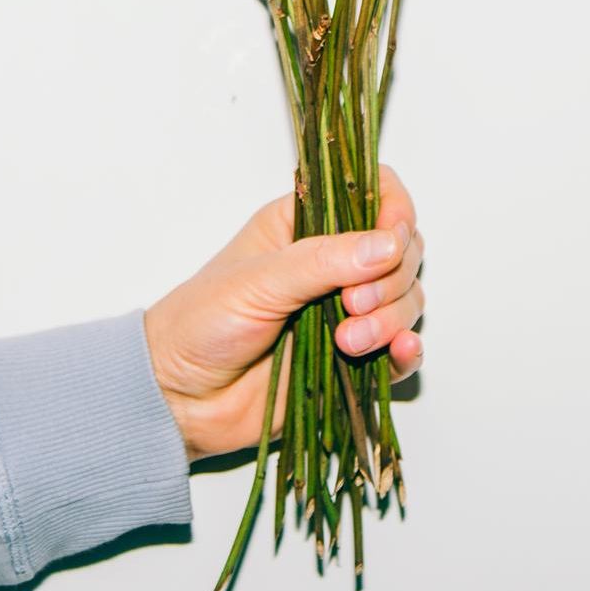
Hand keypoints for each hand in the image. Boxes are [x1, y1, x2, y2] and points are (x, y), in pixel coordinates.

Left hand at [144, 165, 425, 462]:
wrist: (180, 397)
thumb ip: (323, 261)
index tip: (391, 238)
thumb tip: (387, 245)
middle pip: (402, 251)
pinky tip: (400, 352)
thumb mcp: (256, 281)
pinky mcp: (356, 360)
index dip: (394, 211)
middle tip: (350, 304)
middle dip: (390, 278)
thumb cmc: (200, 324)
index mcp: (305, 225)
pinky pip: (402, 350)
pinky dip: (408, 351)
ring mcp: (347, 313)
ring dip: (392, 318)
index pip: (373, 193)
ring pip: (406, 300)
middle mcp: (334, 264)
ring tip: (349, 342)